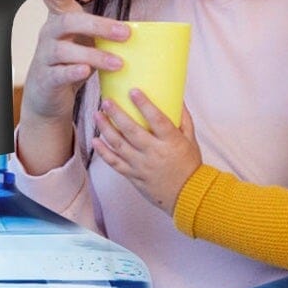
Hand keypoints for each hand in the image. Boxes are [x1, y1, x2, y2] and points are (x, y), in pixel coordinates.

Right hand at [15, 0, 133, 174]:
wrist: (49, 95)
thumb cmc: (71, 63)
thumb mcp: (86, 41)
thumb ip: (105, 31)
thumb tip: (146, 28)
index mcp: (60, 18)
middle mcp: (49, 33)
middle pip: (68, 21)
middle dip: (98, 25)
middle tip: (125, 33)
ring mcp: (45, 56)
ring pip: (63, 50)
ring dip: (94, 55)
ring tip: (118, 63)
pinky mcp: (46, 79)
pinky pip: (58, 73)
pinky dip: (73, 71)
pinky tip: (86, 71)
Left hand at [91, 93, 201, 212]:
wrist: (187, 196)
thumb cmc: (190, 166)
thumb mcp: (191, 140)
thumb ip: (184, 119)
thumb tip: (177, 98)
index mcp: (171, 142)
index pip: (157, 119)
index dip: (144, 105)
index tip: (134, 91)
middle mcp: (155, 153)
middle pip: (132, 131)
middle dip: (117, 114)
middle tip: (107, 101)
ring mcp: (142, 166)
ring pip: (119, 145)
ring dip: (106, 129)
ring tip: (97, 115)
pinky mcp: (133, 176)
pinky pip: (115, 163)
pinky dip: (103, 152)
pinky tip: (96, 140)